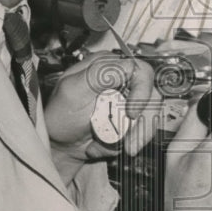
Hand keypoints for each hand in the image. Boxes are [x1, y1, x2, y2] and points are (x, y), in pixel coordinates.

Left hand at [43, 53, 157, 162]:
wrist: (60, 145)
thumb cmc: (60, 117)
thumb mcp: (72, 91)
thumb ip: (97, 75)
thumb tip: (126, 66)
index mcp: (107, 64)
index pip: (140, 70)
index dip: (141, 92)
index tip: (132, 114)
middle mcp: (121, 79)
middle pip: (151, 96)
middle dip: (139, 124)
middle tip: (126, 144)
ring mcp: (127, 100)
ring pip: (149, 116)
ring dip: (130, 137)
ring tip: (106, 146)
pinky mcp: (130, 118)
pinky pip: (142, 131)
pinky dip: (124, 142)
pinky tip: (103, 145)